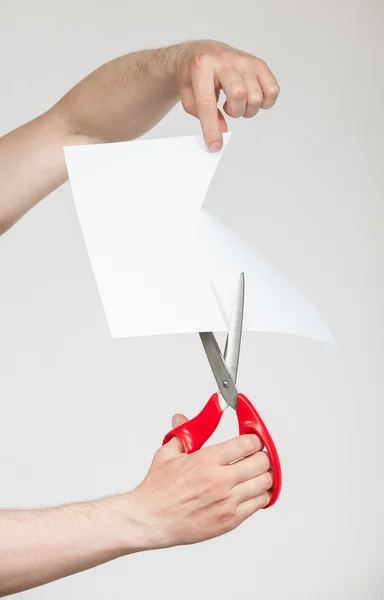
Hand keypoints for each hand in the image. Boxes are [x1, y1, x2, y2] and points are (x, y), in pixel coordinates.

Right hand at [128, 413, 271, 548]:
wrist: (150, 520)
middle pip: (262, 462)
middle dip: (261, 455)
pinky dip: (259, 495)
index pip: (248, 443)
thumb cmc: (158, 489)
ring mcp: (227, 502)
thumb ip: (182, 433)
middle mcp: (221, 480)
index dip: (254, 439)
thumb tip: (182, 418)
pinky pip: (259, 504)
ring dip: (263, 475)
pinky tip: (251, 490)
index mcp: (208, 460)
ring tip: (255, 472)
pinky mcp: (230, 520)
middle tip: (256, 454)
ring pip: (264, 483)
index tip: (252, 438)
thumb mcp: (168, 453)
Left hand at [176, 40, 279, 150]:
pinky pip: (272, 89)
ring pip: (255, 95)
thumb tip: (221, 133)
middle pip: (238, 95)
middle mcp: (224, 60)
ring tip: (237, 103)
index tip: (215, 145)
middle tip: (227, 109)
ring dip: (247, 109)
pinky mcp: (258, 64)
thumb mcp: (190, 97)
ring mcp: (244, 60)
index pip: (208, 103)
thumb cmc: (194, 76)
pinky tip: (252, 100)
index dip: (211, 129)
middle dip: (235, 112)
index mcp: (201, 67)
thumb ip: (203, 115)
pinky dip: (265, 102)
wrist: (202, 53)